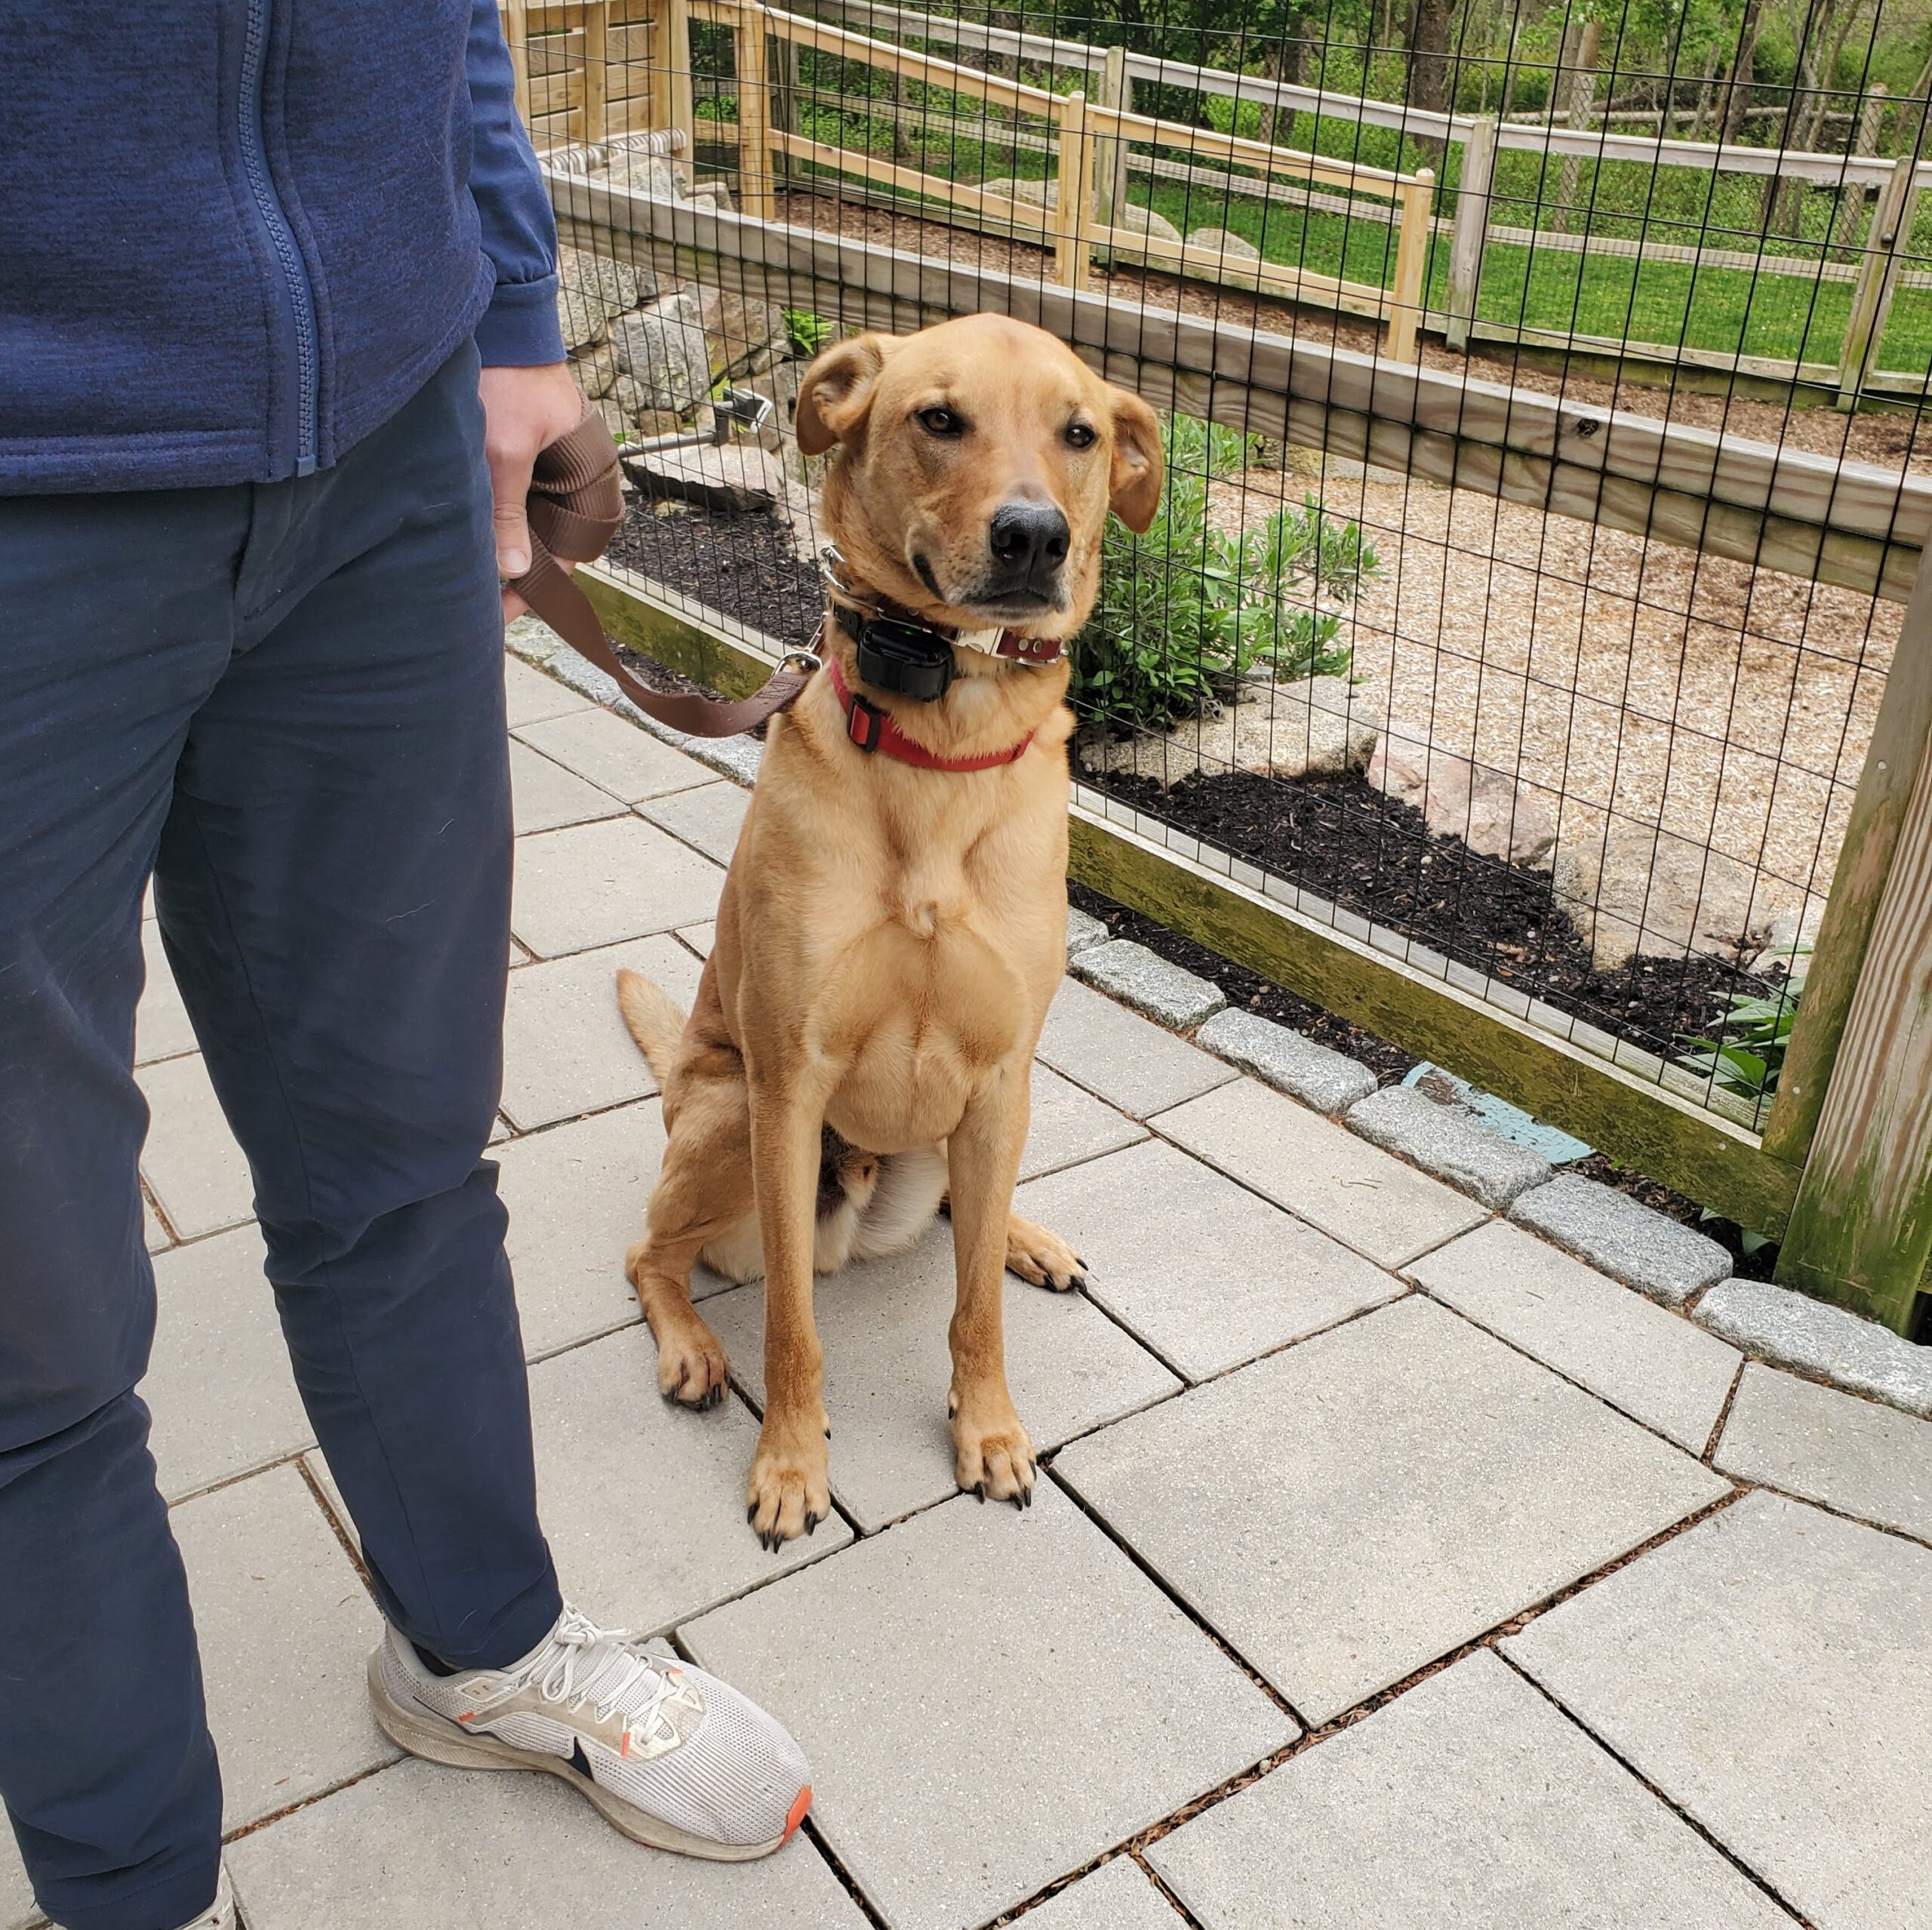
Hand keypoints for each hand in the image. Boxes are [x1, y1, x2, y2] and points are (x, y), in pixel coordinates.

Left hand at [479, 361, 586, 619]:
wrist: (498, 318)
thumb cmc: (509, 377)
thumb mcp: (505, 450)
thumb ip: (506, 512)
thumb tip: (513, 572)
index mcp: (589, 479)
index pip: (569, 553)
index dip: (536, 587)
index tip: (501, 611)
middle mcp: (574, 477)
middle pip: (549, 544)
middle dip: (517, 572)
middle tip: (478, 601)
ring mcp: (548, 466)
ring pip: (528, 525)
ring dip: (502, 546)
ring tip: (468, 573)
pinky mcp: (524, 454)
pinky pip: (513, 500)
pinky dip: (493, 519)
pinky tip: (467, 534)